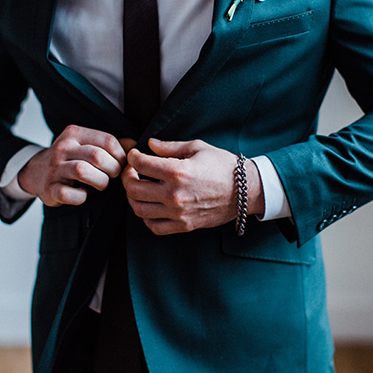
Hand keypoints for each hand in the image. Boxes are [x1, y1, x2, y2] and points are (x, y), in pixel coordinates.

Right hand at [18, 125, 133, 206]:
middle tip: (113, 176)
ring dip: (100, 182)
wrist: (35, 172)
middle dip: (113, 169)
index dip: (121, 156)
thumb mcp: (86, 144)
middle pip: (97, 156)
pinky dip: (81, 197)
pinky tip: (83, 194)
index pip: (107, 140)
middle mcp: (63, 148)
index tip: (122, 165)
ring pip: (82, 171)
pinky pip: (69, 194)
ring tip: (101, 184)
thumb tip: (134, 146)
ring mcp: (54, 168)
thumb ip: (109, 144)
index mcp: (75, 133)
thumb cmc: (69, 159)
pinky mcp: (50, 188)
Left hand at [121, 138, 264, 234]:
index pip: (139, 164)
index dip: (132, 157)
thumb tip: (150, 145)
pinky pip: (154, 227)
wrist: (245, 190)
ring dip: (133, 197)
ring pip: (139, 209)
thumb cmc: (223, 166)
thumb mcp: (197, 148)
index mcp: (177, 172)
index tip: (134, 155)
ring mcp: (178, 213)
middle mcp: (174, 194)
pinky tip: (150, 206)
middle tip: (132, 171)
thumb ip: (169, 146)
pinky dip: (146, 217)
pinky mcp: (184, 225)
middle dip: (127, 177)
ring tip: (138, 188)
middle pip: (133, 188)